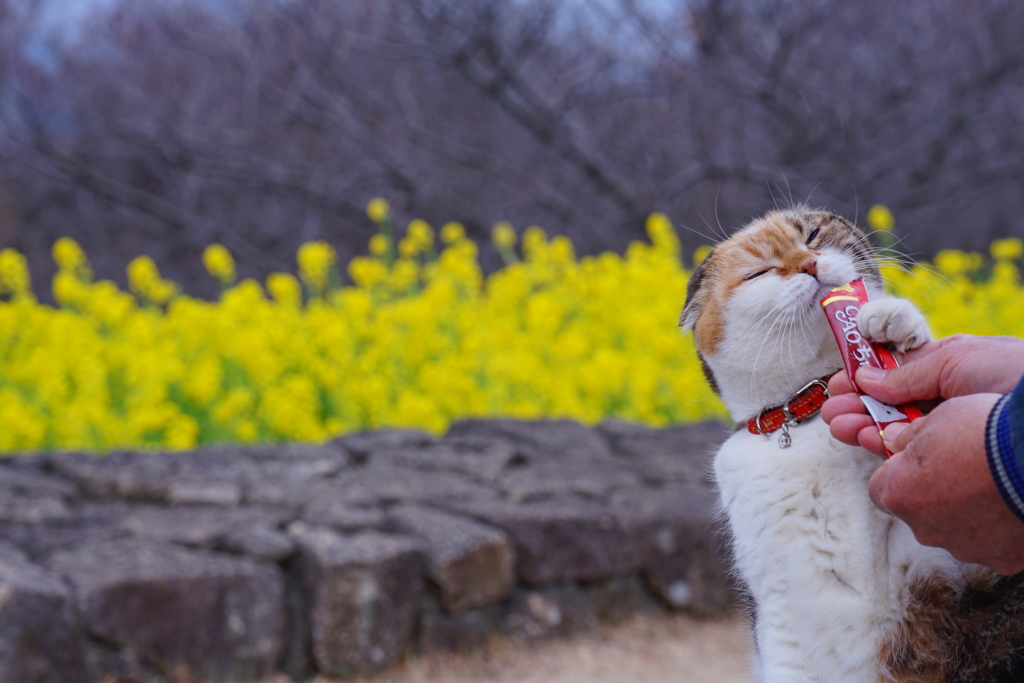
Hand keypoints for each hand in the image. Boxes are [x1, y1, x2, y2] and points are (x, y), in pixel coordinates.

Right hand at [822, 334, 1023, 455]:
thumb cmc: (1014, 377)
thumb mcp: (954, 358)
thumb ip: (907, 371)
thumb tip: (866, 376)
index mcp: (952, 372)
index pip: (900, 374)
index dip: (867, 375)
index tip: (842, 380)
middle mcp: (949, 403)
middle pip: (892, 405)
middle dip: (857, 404)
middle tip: (834, 407)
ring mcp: (949, 432)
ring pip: (895, 430)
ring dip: (862, 424)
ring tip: (839, 423)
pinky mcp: (950, 461)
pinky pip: (908, 452)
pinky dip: (881, 443)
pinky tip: (864, 436)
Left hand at [869, 394, 1023, 574]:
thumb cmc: (983, 432)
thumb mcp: (936, 420)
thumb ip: (909, 437)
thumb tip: (895, 440)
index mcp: (898, 495)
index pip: (881, 489)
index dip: (900, 473)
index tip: (918, 460)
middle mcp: (924, 529)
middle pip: (918, 513)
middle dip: (932, 494)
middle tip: (960, 469)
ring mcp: (963, 547)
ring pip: (954, 530)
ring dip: (965, 513)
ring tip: (991, 484)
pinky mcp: (1000, 559)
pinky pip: (991, 544)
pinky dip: (997, 528)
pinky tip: (1011, 503)